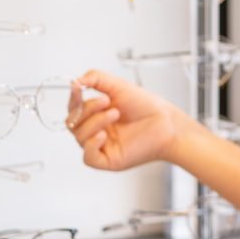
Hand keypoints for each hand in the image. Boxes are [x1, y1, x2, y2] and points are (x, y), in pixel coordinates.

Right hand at [66, 69, 193, 171]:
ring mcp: (101, 145)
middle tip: (106, 101)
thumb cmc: (147, 107)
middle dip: (87, 109)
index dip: (73, 99)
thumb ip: (95, 78)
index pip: (74, 108)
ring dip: (94, 122)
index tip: (78, 88)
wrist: (166, 122)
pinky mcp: (108, 159)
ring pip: (79, 137)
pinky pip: (88, 157)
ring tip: (115, 113)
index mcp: (97, 113)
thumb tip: (74, 81)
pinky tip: (102, 135)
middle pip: (73, 122)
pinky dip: (91, 144)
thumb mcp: (118, 85)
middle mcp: (97, 129)